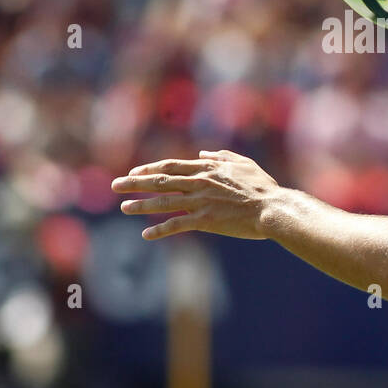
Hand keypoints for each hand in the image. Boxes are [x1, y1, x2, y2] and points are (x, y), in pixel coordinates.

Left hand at [111, 149, 280, 240]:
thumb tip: (204, 153)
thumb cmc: (262, 187)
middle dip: (135, 183)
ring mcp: (200, 202)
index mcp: (207, 168)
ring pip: (163, 202)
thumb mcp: (244, 164)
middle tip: (115, 185)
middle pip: (160, 181)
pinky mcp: (204, 221)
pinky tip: (146, 235)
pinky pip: (176, 225)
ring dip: (141, 205)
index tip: (134, 172)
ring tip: (123, 207)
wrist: (272, 208)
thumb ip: (222, 156)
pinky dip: (160, 230)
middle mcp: (199, 183)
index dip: (149, 169)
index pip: (171, 167)